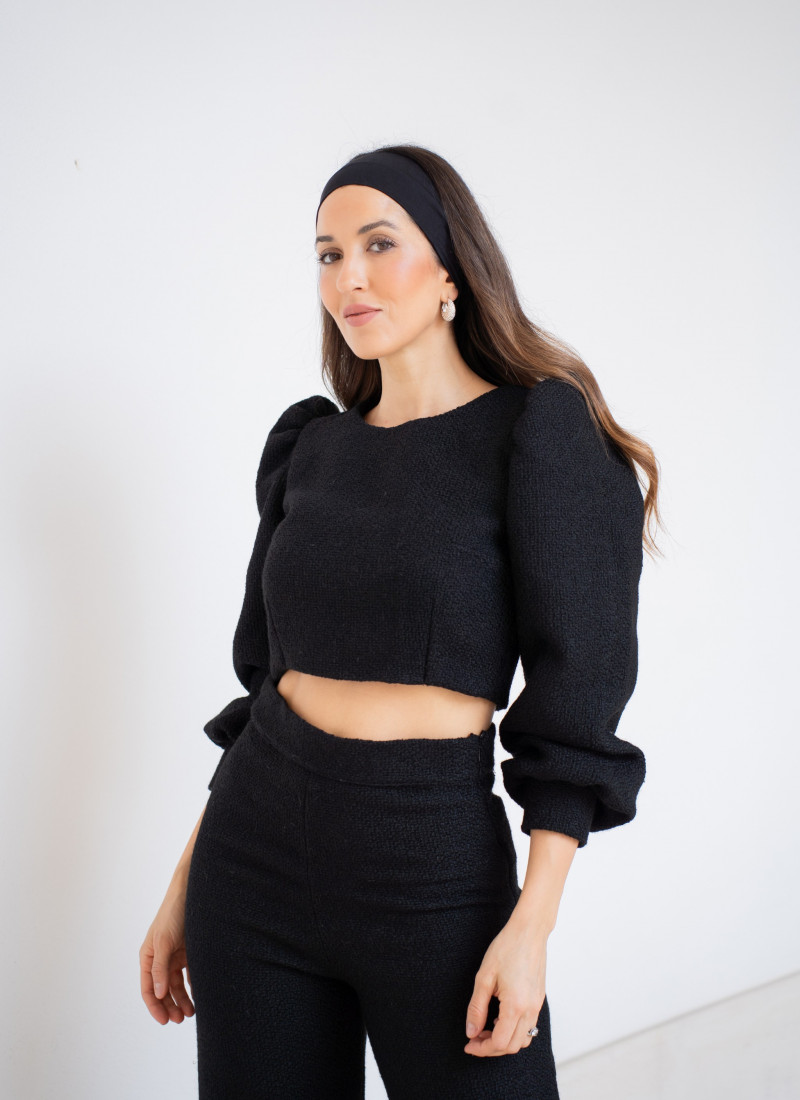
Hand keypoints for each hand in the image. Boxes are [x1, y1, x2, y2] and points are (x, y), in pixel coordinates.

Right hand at [140, 877, 195, 1024]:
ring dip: (182, 1000)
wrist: (193, 892)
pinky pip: (190, 975)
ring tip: (191, 1013)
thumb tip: (158, 993)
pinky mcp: (189, 952)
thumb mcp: (164, 941)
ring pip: (177, 985)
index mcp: (148, 957)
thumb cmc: (173, 914)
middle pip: (163, 990)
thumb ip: (160, 968)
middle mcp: (160, 959)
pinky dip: (193, 987)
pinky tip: (199, 997)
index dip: (155, 1006)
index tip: (165, 1021)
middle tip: (180, 1020)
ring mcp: (175, 956)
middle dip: (170, 1006)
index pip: (148, 988)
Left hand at [464, 911, 546, 1055]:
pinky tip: (500, 1018)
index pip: (499, 1043)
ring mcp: (537, 1005)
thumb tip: (471, 1032)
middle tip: (474, 1038)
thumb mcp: (484, 977)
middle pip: (512, 1046)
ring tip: (486, 1028)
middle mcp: (530, 1010)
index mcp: (515, 1005)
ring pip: (523, 1039)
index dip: (482, 1048)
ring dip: (504, 1041)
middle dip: (491, 1048)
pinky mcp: (539, 999)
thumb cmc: (506, 948)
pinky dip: (514, 1030)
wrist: (529, 931)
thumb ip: (477, 1008)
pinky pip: (529, 1026)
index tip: (469, 1044)